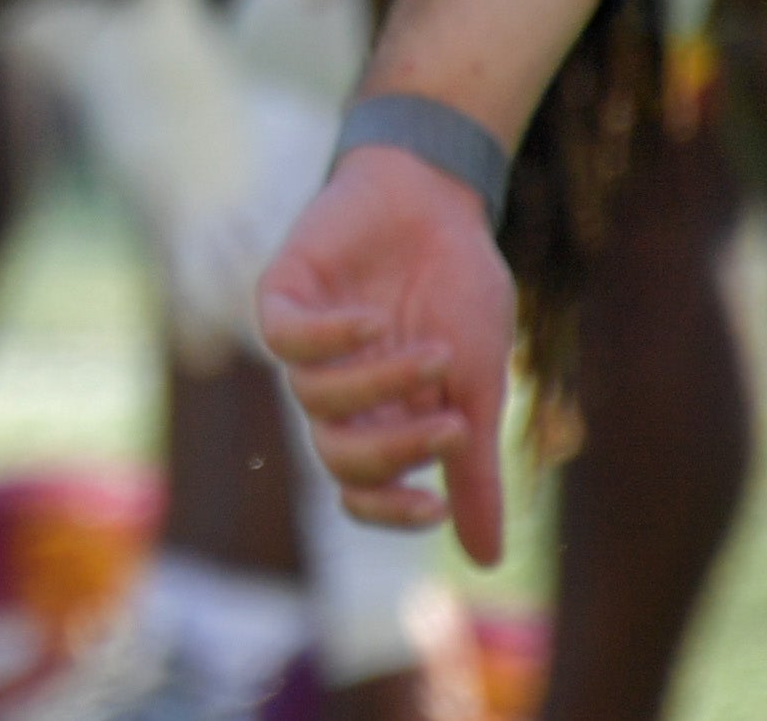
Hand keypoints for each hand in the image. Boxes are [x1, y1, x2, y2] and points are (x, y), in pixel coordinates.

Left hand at [254, 142, 516, 562]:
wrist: (441, 203)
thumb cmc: (460, 295)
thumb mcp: (479, 388)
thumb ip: (473, 469)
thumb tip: (484, 563)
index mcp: (381, 417)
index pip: (358, 488)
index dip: (386, 508)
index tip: (434, 508)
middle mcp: (337, 388)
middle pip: (336, 454)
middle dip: (393, 451)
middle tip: (450, 425)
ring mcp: (307, 341)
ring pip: (316, 397)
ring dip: (381, 384)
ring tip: (433, 353)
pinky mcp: (284, 292)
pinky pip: (283, 336)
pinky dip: (329, 337)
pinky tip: (373, 320)